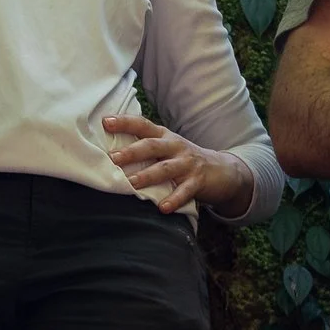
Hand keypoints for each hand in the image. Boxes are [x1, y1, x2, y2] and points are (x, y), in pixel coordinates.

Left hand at [103, 111, 251, 215]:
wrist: (223, 170)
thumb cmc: (185, 160)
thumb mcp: (168, 149)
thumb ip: (146, 148)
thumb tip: (110, 153)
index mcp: (165, 137)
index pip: (143, 125)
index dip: (125, 122)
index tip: (106, 122)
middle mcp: (176, 147)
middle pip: (152, 146)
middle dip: (132, 152)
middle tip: (113, 158)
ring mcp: (188, 164)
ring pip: (165, 168)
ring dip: (147, 176)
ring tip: (131, 184)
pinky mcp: (199, 181)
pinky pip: (185, 191)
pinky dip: (174, 199)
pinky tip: (163, 208)